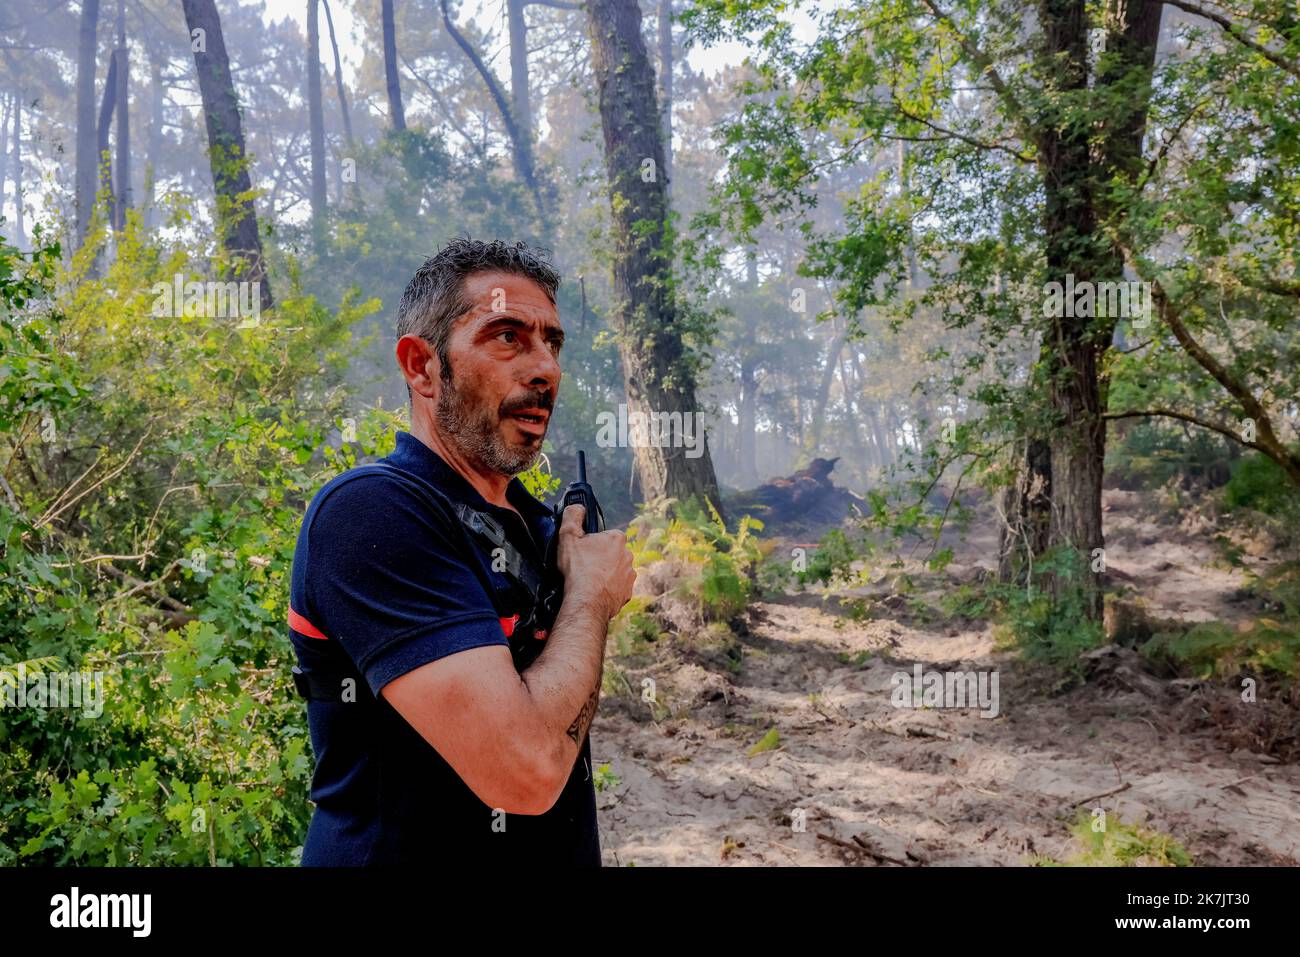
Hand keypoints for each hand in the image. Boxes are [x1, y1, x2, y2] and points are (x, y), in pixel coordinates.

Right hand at [556, 503, 635, 619]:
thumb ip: (573, 516)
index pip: (605, 536)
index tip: (582, 551)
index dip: (591, 543)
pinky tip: (595, 591)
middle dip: (599, 558)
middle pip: (611, 553)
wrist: (586, 602)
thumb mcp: (568, 535)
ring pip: (615, 570)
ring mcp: (629, 575)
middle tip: (583, 566)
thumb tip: (578, 507)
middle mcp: (628, 555)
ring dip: (604, 574)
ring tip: (588, 581)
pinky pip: (616, 588)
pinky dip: (607, 589)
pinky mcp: (627, 593)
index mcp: (616, 539)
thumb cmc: (578, 570)